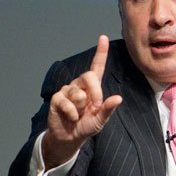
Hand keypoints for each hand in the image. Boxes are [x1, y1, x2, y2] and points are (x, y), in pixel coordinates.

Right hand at [42, 35, 121, 168]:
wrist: (70, 137)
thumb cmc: (86, 126)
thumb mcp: (100, 120)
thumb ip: (108, 109)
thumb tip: (118, 98)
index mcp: (92, 88)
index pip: (97, 66)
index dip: (101, 52)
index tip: (103, 38)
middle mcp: (79, 85)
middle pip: (89, 76)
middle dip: (95, 92)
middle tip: (95, 106)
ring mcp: (67, 90)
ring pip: (78, 93)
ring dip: (82, 108)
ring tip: (79, 115)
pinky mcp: (57, 98)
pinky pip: (67, 102)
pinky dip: (72, 113)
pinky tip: (71, 117)